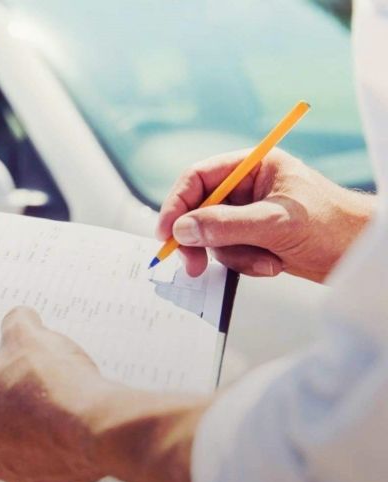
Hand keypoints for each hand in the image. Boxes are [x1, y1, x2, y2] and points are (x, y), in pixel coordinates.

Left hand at [0, 307, 115, 481]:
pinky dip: (55, 438)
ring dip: (30, 420)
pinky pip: (45, 454)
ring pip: (15, 439)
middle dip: (3, 395)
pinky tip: (72, 415)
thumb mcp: (27, 335)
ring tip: (54, 393)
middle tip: (25, 371)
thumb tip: (20, 318)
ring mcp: (13, 474)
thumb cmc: (49, 383)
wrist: (97, 428)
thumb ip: (16, 323)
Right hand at [157, 149, 374, 281]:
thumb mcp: (275, 223)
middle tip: (192, 265)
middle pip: (200, 210)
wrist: (364, 254)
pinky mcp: (255, 238)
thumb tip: (182, 230)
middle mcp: (248, 187)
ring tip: (265, 262)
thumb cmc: (333, 226)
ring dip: (233, 255)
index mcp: (254, 167)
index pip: (199, 178)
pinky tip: (273, 265)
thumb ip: (225, 225)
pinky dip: (246, 264)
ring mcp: (250, 214)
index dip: (177, 204)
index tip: (167, 233)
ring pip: (213, 236)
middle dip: (200, 239)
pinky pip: (230, 253)